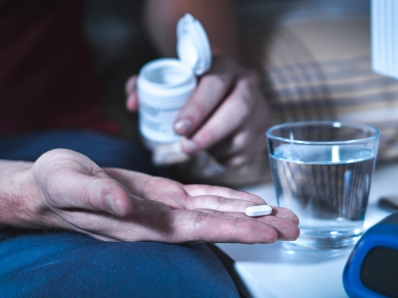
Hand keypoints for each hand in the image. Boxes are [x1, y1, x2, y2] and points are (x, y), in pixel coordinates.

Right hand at [31, 149, 298, 242]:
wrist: (49, 186)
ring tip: (284, 216)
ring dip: (251, 213)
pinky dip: (229, 198)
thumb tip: (125, 203)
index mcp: (143, 222)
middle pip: (218, 224)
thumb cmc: (55, 185)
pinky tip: (250, 201)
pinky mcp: (163, 194)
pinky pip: (203, 198)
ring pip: (217, 211)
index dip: (235, 229)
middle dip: (257, 226)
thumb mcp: (66, 182)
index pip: (198, 228)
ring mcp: (165, 208)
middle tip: (295, 226)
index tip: (268, 232)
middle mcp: (161, 220)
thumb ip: (96, 194)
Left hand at [126, 56, 270, 166]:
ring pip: (245, 133)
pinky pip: (248, 151)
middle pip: (238, 109)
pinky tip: (213, 153)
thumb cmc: (190, 86)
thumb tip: (133, 104)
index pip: (215, 84)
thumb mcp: (168, 80)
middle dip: (210, 132)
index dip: (197, 108)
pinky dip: (227, 158)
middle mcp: (248, 82)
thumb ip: (144, 87)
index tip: (177, 128)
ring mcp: (260, 106)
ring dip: (217, 148)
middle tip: (186, 147)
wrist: (221, 86)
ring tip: (196, 149)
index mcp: (223, 66)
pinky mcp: (264, 128)